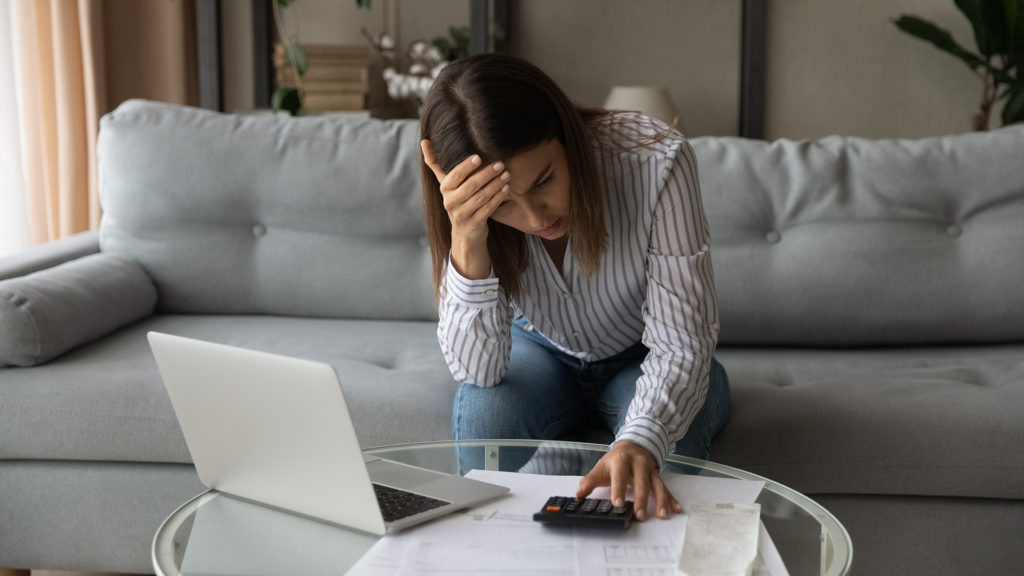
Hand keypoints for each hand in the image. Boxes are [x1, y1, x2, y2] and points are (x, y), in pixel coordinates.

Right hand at [421, 140, 510, 278]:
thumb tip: (424, 140)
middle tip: (500, 164)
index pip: (455, 175)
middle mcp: (450, 203)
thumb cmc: (458, 200)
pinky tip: (506, 189)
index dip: (466, 166)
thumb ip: (435, 162)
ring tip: (506, 174)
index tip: (479, 157)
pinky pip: (487, 209)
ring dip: (495, 185)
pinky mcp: (473, 224)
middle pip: (470, 186)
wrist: (465, 232)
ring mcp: (461, 215)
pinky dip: (498, 198)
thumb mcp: (447, 183)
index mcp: (444, 189)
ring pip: (480, 197)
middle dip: (487, 174)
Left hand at [576, 441, 681, 520]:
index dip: (618, 490)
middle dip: (641, 499)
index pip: (619, 476)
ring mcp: (650, 471)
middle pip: (641, 482)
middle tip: (639, 515)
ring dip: (660, 501)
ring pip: (657, 486)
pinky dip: (671, 499)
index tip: (617, 504)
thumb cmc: (615, 460)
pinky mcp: (658, 477)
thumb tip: (578, 495)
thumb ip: (590, 481)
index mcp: (621, 461)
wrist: (633, 445)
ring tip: (661, 516)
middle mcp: (638, 464)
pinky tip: (676, 509)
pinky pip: (666, 489)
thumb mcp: (601, 467)